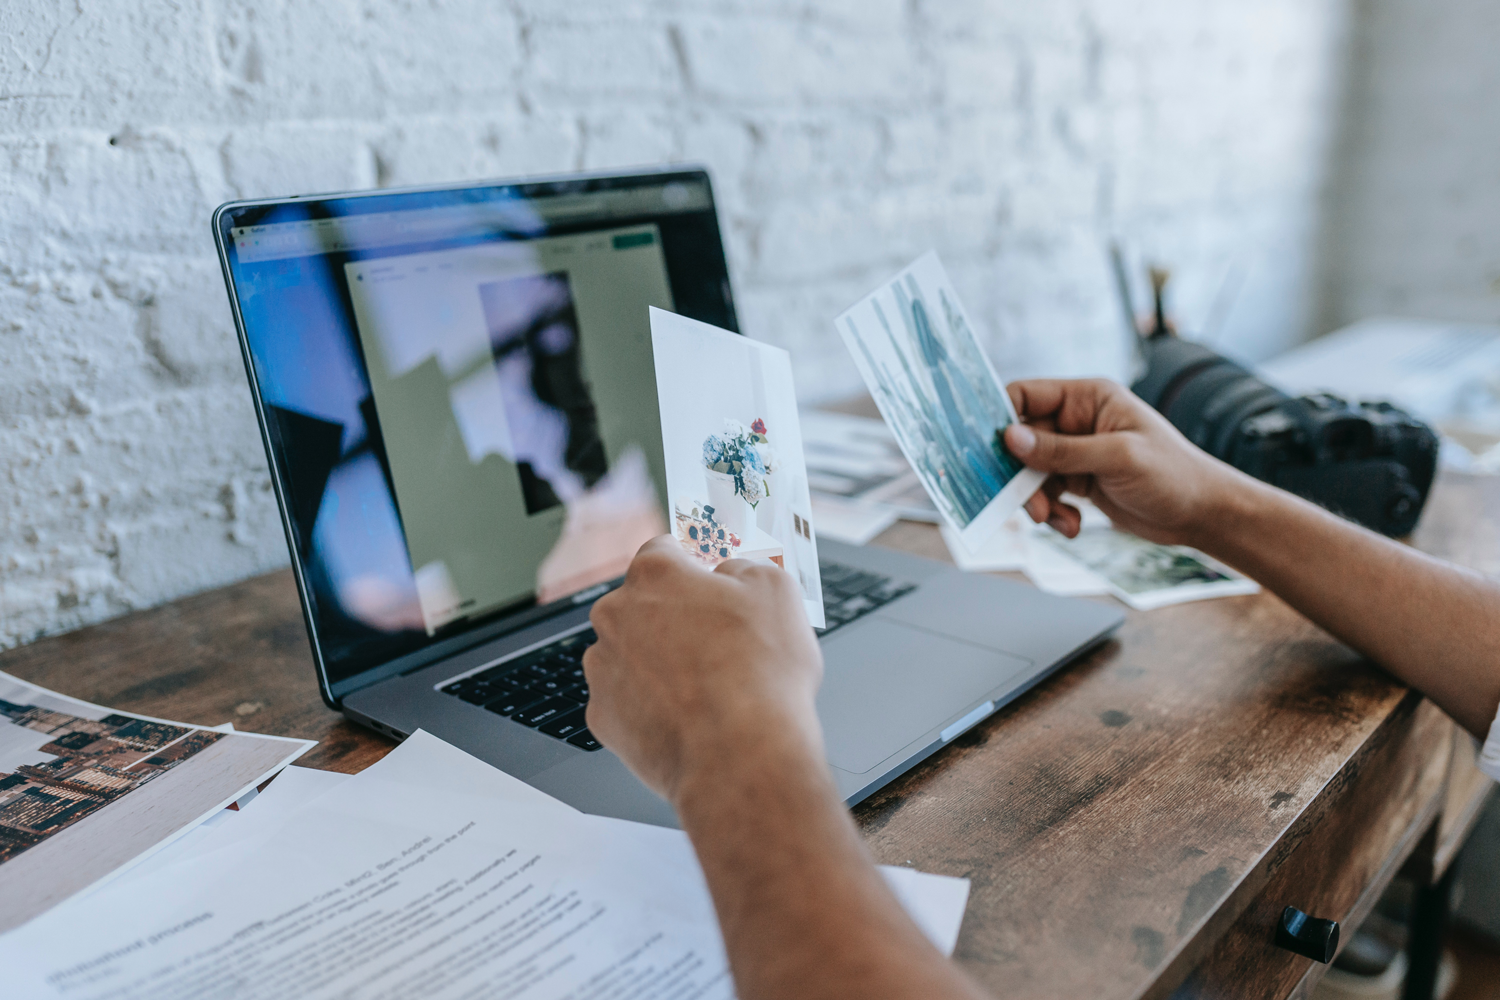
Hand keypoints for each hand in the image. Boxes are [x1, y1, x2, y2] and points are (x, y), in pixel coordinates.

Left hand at [583, 536, 825, 804]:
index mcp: (654, 575)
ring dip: (660, 662)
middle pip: (644, 604)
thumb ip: (748, 567)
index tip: (710, 580)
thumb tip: (733, 574)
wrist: (739, 758)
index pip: (665, 550)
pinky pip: (626, 701)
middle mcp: (616, 615)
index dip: (694, 566)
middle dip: (676, 617)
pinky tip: (687, 717)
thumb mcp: (777, 591)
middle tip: (719, 640)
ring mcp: (604, 668)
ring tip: (707, 687)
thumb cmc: (760, 676)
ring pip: (631, 653)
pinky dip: (651, 706)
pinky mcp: (602, 718)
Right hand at [1003, 378, 1244, 545]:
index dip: (1002, 419)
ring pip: (1030, 472)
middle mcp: (1077, 421)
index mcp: (1087, 398)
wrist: (1202, 514)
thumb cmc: (1173, 474)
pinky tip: (1072, 526)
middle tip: (1029, 506)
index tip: (989, 450)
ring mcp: (1076, 452)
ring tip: (1056, 521)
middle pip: (1021, 441)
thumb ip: (1062, 450)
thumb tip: (1010, 439)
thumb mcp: (1116, 458)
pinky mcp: (1079, 481)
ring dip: (1036, 501)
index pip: (1026, 396)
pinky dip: (1052, 513)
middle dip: (1020, 475)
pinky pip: (1046, 494)